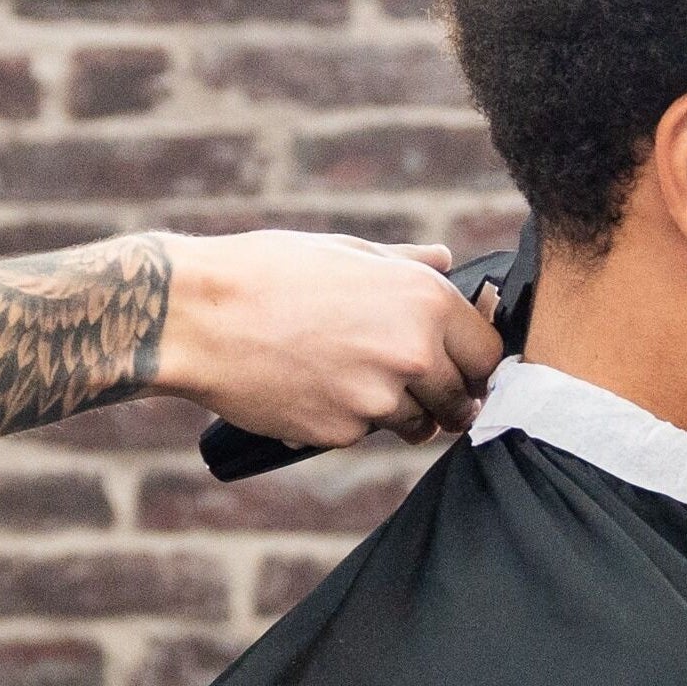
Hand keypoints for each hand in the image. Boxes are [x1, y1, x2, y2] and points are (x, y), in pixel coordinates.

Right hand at [155, 231, 502, 447]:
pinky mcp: (341, 432)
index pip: (489, 353)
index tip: (457, 366)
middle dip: (442, 396)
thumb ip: (406, 264)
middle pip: (462, 399)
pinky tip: (311, 387)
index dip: (474, 362)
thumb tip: (446, 258)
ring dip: (396, 412)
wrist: (197, 316)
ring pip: (415, 423)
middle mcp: (412, 351)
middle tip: (406, 382)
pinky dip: (346, 420)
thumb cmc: (267, 271)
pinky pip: (362, 433)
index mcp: (424, 299)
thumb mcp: (345, 252)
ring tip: (347, 378)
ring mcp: (378, 398)